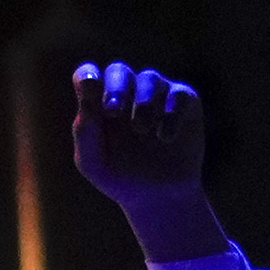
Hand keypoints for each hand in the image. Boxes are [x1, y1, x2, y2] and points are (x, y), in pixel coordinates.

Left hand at [67, 61, 224, 259]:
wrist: (157, 198)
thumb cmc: (119, 177)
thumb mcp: (93, 162)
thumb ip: (84, 131)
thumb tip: (87, 94)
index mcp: (99, 103)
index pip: (87, 76)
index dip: (86, 76)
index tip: (87, 86)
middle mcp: (128, 92)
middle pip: (118, 70)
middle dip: (115, 88)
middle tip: (113, 111)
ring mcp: (158, 94)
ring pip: (149, 78)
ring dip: (142, 102)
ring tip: (140, 129)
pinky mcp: (185, 103)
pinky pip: (178, 95)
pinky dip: (171, 114)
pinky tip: (165, 137)